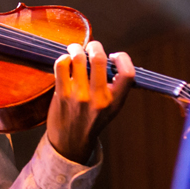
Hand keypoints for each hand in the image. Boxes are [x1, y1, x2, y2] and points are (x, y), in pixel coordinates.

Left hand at [46, 41, 134, 162]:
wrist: (70, 142)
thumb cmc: (90, 120)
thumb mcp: (111, 107)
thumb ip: (112, 87)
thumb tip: (106, 58)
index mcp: (115, 101)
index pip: (128, 73)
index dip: (122, 58)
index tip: (114, 56)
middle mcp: (98, 98)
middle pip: (99, 60)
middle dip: (95, 46)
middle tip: (91, 46)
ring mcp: (79, 96)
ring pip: (78, 59)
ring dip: (76, 48)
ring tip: (75, 49)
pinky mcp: (61, 94)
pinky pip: (61, 66)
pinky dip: (63, 58)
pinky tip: (65, 61)